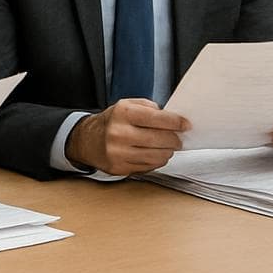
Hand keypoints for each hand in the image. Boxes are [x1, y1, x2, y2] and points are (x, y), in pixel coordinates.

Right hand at [66, 99, 189, 175]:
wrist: (87, 140)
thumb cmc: (112, 122)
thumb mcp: (126, 105)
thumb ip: (149, 107)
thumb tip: (172, 117)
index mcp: (122, 113)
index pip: (157, 118)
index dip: (176, 122)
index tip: (185, 124)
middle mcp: (119, 133)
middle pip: (160, 139)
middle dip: (174, 139)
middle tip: (177, 138)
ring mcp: (118, 152)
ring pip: (157, 156)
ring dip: (167, 152)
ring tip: (166, 146)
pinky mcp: (120, 168)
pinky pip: (149, 167)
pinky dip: (156, 161)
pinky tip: (153, 154)